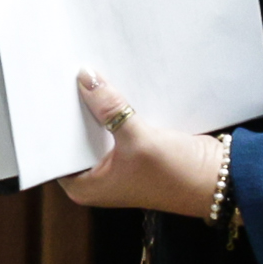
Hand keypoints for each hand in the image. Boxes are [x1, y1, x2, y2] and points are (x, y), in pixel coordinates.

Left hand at [57, 70, 220, 219]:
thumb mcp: (139, 140)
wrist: (218, 180)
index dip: (49, 125)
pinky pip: (116, 126)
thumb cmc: (176, 176)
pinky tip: (111, 87)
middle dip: (72, 111)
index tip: (44, 94)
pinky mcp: (133, 151)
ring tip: (84, 76)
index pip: (55, 153)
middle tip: (61, 77)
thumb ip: (110, 110)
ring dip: (96, 108)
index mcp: (85, 187)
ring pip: (96, 130)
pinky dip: (115, 110)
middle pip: (74, 138)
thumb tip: (86, 78)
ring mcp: (116, 164)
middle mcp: (96, 178)